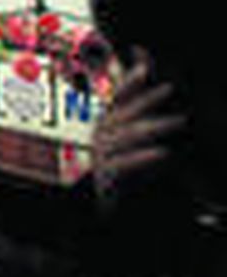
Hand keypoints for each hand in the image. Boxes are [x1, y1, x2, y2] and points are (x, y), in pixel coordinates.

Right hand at [92, 48, 186, 208]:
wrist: (98, 206)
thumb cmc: (116, 173)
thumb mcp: (126, 143)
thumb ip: (134, 117)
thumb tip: (144, 85)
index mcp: (105, 125)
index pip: (116, 99)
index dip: (129, 83)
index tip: (144, 69)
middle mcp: (101, 136)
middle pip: (123, 113)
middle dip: (147, 99)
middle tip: (169, 89)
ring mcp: (102, 155)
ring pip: (127, 135)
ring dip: (154, 126)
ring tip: (177, 121)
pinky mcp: (106, 176)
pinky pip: (124, 163)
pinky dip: (143, 157)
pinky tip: (161, 153)